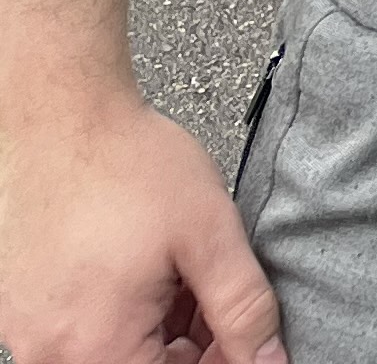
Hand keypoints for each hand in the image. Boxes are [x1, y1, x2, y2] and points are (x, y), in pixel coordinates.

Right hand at [0, 93, 283, 363]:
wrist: (59, 120)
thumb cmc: (124, 165)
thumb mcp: (209, 234)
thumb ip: (243, 307)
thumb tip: (269, 359)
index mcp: (97, 348)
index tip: (247, 342)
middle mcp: (52, 355)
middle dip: (195, 347)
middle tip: (221, 299)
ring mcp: (31, 335)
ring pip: (118, 354)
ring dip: (162, 331)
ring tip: (187, 276)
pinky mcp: (24, 313)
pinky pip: (86, 337)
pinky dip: (129, 316)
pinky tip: (154, 275)